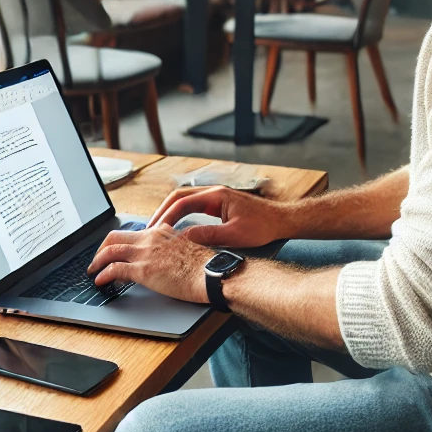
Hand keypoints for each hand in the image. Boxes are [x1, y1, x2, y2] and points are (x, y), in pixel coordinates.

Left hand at [87, 225, 212, 303]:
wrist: (212, 274)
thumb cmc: (206, 267)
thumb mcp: (187, 250)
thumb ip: (173, 249)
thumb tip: (166, 260)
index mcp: (162, 232)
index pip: (134, 233)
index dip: (120, 242)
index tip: (115, 250)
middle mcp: (151, 239)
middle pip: (115, 236)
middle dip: (101, 248)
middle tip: (97, 259)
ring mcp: (145, 254)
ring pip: (110, 251)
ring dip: (97, 261)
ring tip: (93, 270)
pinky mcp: (143, 271)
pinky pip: (114, 270)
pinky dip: (103, 275)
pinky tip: (100, 281)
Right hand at [146, 185, 291, 249]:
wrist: (282, 221)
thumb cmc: (264, 226)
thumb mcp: (235, 235)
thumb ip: (208, 235)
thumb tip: (183, 239)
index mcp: (216, 195)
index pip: (182, 202)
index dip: (166, 216)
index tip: (156, 230)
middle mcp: (214, 192)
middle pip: (179, 197)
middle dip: (162, 212)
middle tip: (149, 229)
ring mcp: (216, 198)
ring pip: (185, 201)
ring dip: (170, 213)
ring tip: (158, 230)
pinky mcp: (219, 206)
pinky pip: (193, 207)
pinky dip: (181, 216)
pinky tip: (176, 229)